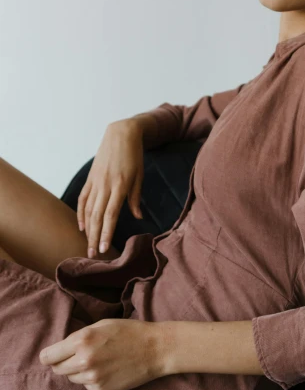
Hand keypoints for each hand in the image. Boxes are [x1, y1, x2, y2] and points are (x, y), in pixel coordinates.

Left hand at [39, 319, 162, 389]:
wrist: (154, 349)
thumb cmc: (129, 331)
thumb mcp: (101, 325)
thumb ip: (79, 337)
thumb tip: (60, 350)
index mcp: (82, 340)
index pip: (49, 356)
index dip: (49, 356)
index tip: (52, 355)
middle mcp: (84, 361)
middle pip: (58, 369)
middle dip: (64, 362)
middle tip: (79, 355)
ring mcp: (93, 378)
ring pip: (72, 378)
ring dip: (78, 371)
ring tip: (98, 360)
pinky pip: (87, 385)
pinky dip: (92, 379)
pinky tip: (107, 369)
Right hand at [77, 120, 144, 257]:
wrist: (121, 133)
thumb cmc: (134, 155)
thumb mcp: (139, 175)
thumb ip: (136, 197)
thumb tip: (138, 217)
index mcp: (120, 185)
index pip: (111, 214)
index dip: (106, 232)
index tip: (103, 248)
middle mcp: (105, 185)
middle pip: (97, 216)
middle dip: (94, 237)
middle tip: (92, 256)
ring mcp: (96, 181)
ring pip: (89, 210)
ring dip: (87, 229)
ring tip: (87, 245)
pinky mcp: (90, 178)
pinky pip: (83, 198)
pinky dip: (81, 212)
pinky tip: (81, 226)